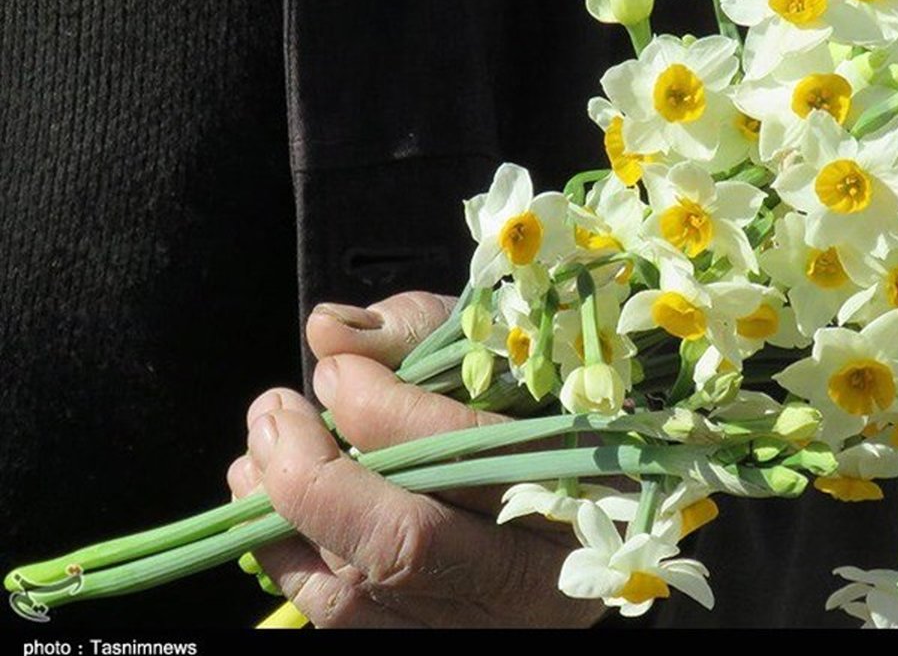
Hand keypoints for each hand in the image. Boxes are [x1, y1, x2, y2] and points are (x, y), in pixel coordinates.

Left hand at [226, 292, 605, 627]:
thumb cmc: (528, 411)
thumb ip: (416, 333)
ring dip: (282, 517)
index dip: (384, 411)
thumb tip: (329, 333)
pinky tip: (269, 505)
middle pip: (406, 545)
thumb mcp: (492, 355)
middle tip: (275, 410)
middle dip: (315, 475)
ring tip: (259, 452)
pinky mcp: (426, 642)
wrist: (552, 504)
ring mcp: (478, 627)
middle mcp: (533, 582)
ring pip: (358, 594)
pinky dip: (287, 560)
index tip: (337, 368)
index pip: (467, 460)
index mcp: (577, 492)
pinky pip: (341, 620)